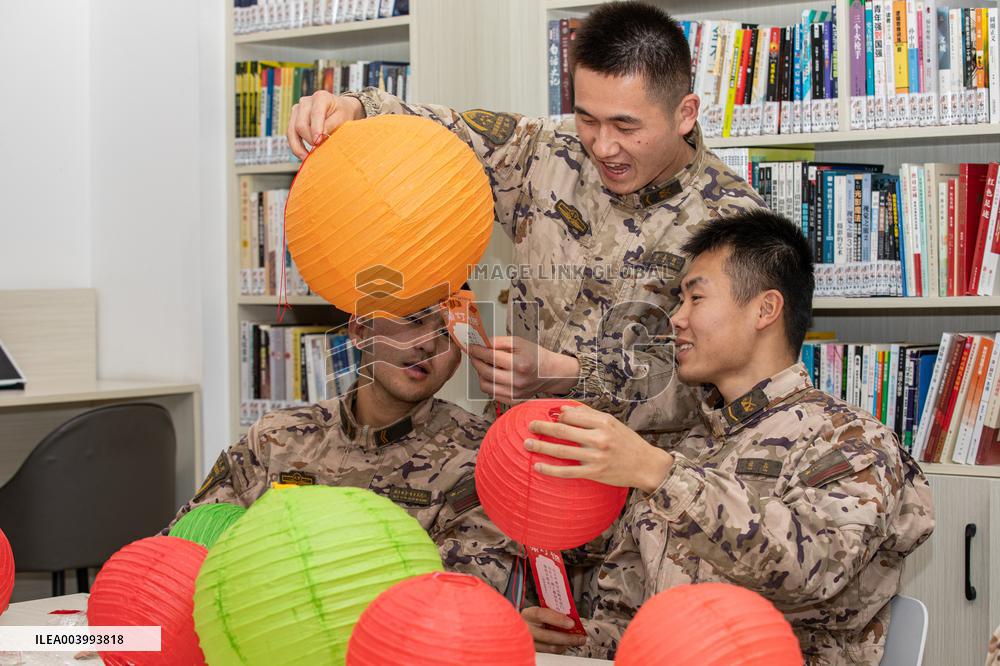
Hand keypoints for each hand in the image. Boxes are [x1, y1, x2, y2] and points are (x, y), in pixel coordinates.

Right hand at [287, 91, 364, 158]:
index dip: (316, 130)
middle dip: (309, 139)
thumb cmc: (342, 113)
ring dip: (298, 146)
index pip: (315, 115)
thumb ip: (332, 125)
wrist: (339, 109)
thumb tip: (320, 136)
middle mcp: (306, 102)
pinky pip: (290, 134)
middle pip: (301, 124)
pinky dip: (296, 146)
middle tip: (318, 150)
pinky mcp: (294, 119)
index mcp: (321, 97)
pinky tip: (303, 155)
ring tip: (307, 158)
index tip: (318, 142)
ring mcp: (297, 110)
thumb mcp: (343, 118)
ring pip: (292, 130)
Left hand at [467, 336, 579, 403]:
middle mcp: (517, 381)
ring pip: (485, 385)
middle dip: (475, 361)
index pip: (490, 357)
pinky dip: (488, 383)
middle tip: (473, 354)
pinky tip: (491, 374)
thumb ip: (498, 342)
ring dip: (480, 374)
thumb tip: (480, 343)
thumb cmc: (535, 356)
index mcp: (520, 364)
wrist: (550, 373)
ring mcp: (515, 393)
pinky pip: (492, 393)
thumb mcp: (519, 342)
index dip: (477, 350)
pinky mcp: (513, 400)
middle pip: (485, 372)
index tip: (470, 346)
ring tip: (483, 364)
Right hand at [520, 606, 587, 653]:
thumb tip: (571, 617)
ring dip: (566, 644)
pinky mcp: (533, 651)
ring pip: (550, 647)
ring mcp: (529, 643)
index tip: (571, 623)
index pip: (541, 615)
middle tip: (580, 637)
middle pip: (548, 636)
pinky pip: (550, 652)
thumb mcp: (540, 610)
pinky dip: (560, 648)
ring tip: (577, 641)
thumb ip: (553, 613)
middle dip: (567, 637)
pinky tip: (566, 644)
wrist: (522, 626)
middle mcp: (527, 629)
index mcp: (529, 614)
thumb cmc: (534, 617)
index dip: (557, 619)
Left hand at [526, 405, 673, 492]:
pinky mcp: (594, 473)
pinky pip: (567, 472)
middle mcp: (599, 438)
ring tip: (527, 443)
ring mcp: (596, 457)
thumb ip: (589, 415)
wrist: (646, 465)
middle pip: (563, 431)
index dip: (558, 415)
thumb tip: (563, 409)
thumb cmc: (627, 442)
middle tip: (530, 426)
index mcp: (603, 422)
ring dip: (541, 446)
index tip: (548, 416)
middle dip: (542, 427)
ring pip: (561, 451)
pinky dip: (550, 469)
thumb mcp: (612, 423)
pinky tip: (538, 466)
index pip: (573, 415)